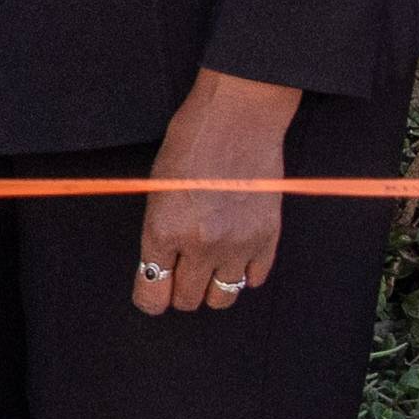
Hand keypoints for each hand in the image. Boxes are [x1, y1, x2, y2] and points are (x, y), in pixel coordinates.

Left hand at [132, 67, 300, 317]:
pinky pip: (255, 279)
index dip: (150, 298)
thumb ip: (158, 232)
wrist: (239, 118)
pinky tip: (236, 252)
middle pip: (187, 300)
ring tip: (210, 264)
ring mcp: (237, 245)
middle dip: (180, 290)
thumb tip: (160, 267)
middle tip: (182, 271)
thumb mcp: (156, 188)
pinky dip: (244, 271)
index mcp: (163, 231)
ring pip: (222, 298)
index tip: (154, 293)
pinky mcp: (267, 238)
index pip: (152, 295)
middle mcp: (200, 245)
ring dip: (212, 286)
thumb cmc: (191, 142)